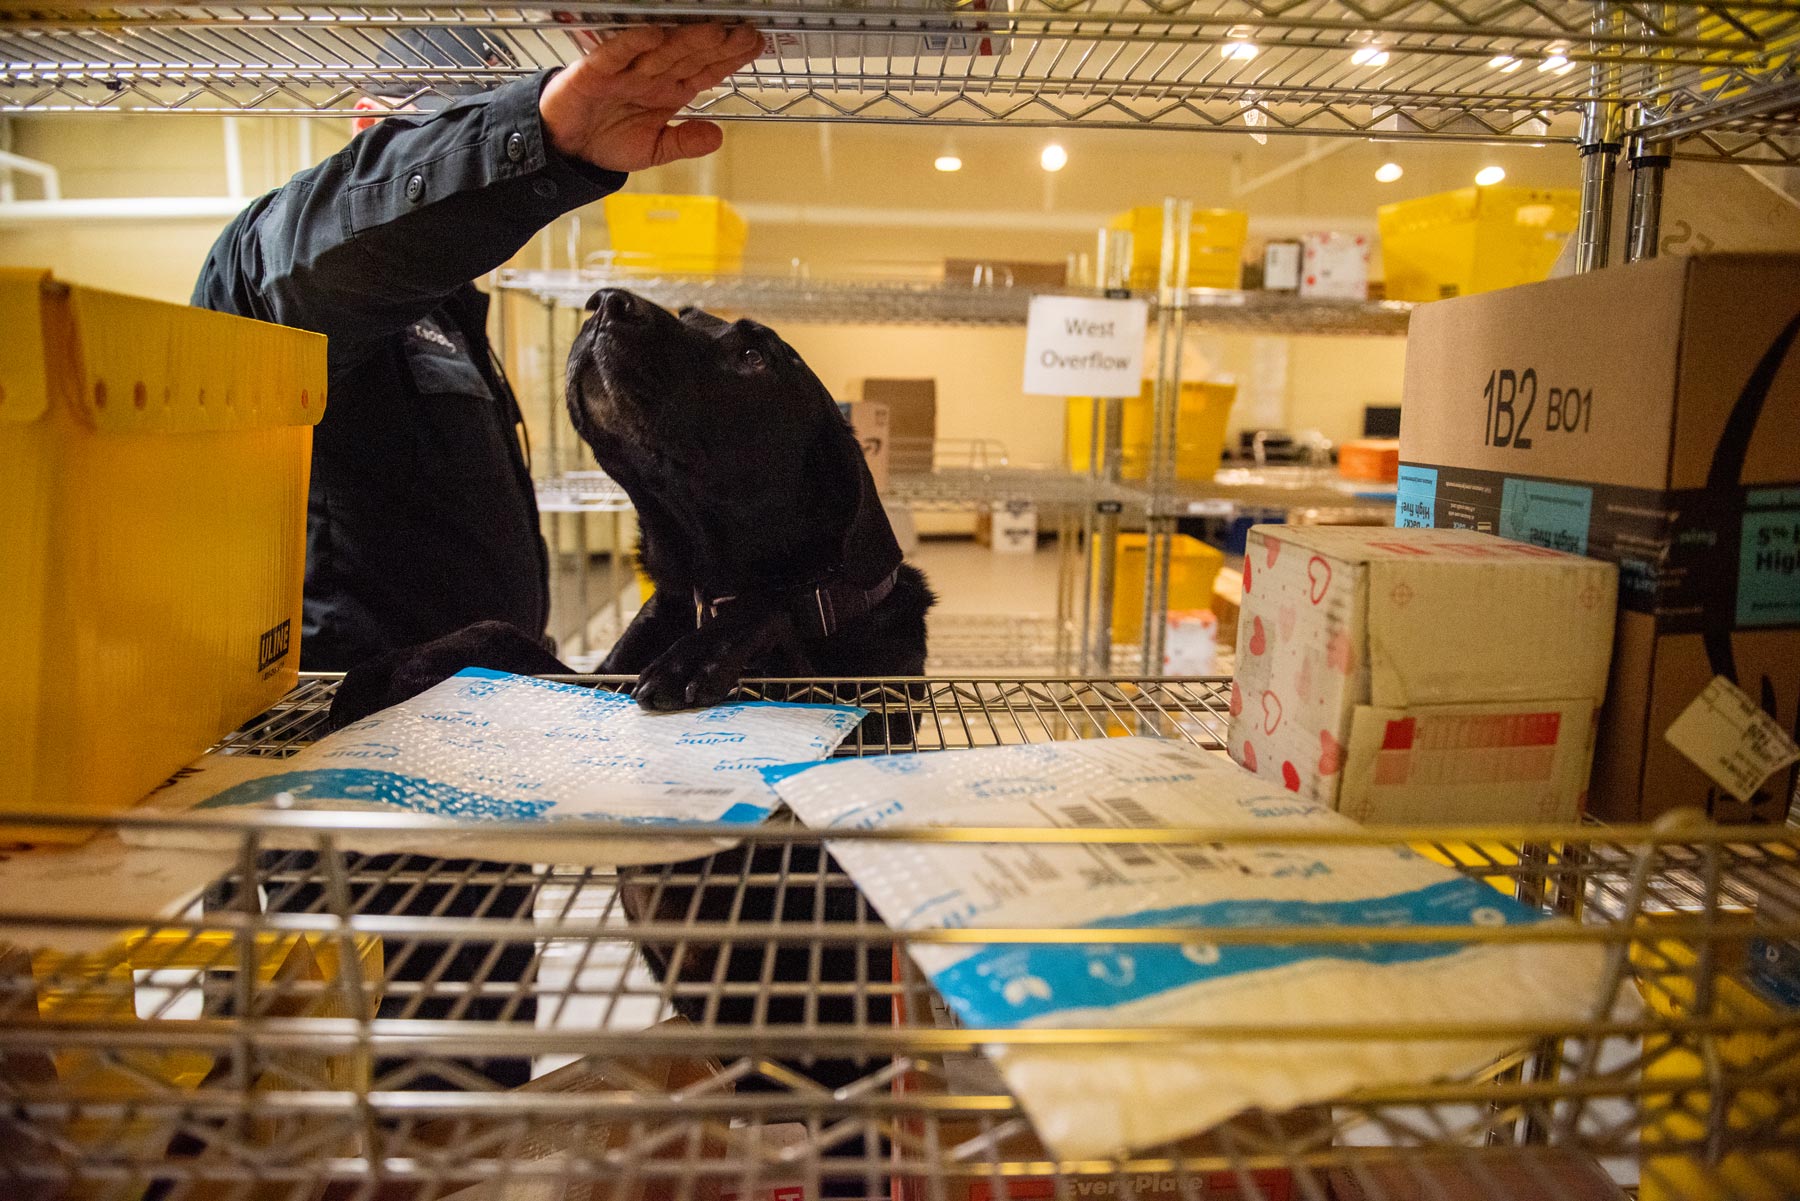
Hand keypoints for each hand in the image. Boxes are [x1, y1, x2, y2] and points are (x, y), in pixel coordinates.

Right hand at [539, 23, 761, 172]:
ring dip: (687, 40)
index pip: (705, 71)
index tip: (754, 47)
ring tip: (714, 31)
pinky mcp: (596, 70)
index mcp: (668, 92)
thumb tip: (717, 137)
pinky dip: (633, 43)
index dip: (729, 60)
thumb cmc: (605, 140)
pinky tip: (655, 34)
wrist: (565, 147)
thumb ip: (683, 142)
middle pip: (689, 56)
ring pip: (661, 51)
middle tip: (744, 34)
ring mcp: (626, 70)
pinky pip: (616, 53)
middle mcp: (651, 76)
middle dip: (718, 46)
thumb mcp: (652, 150)